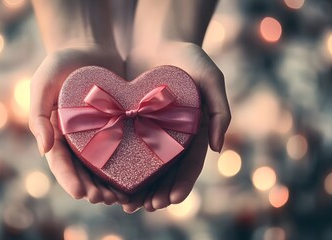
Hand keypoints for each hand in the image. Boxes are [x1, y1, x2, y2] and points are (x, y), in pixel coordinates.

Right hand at [29, 43, 128, 204]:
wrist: (90, 45)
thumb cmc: (62, 62)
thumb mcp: (44, 81)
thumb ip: (39, 113)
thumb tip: (43, 148)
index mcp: (56, 132)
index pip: (60, 162)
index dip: (69, 179)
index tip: (81, 193)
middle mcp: (77, 138)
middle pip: (83, 170)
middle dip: (93, 187)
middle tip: (104, 200)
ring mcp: (99, 133)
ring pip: (104, 165)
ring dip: (111, 183)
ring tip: (122, 197)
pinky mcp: (119, 124)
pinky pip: (124, 147)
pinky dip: (129, 164)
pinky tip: (138, 177)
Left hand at [121, 41, 230, 212]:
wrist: (157, 39)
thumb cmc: (187, 56)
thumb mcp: (210, 76)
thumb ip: (220, 109)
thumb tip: (218, 149)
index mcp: (194, 130)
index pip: (190, 164)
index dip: (182, 184)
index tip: (171, 200)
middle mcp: (173, 134)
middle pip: (167, 170)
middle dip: (158, 191)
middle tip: (147, 207)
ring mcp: (151, 129)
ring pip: (146, 164)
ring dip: (139, 186)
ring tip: (127, 203)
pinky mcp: (131, 122)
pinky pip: (126, 147)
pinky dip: (121, 165)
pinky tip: (111, 180)